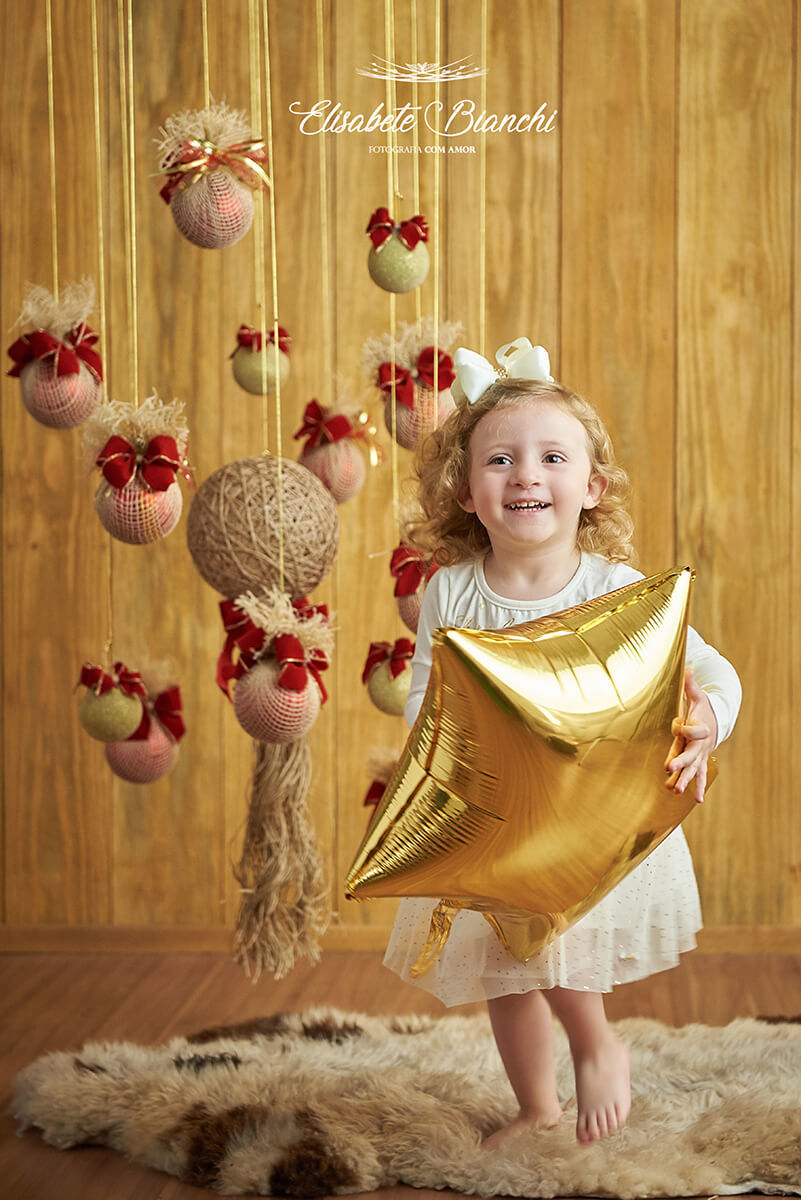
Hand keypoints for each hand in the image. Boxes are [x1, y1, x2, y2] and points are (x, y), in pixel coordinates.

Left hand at [664, 668, 717, 802]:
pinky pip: (699, 775)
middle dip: (681, 761)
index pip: (692, 730)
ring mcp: (700, 754)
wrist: (715, 720)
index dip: (684, 727)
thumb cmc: (702, 707)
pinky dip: (697, 787)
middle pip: (691, 754)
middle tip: (669, 767)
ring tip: (677, 791)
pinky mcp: (699, 761)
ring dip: (685, 779)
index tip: (677, 724)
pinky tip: (696, 800)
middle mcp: (701, 744)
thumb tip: (687, 667)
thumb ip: (690, 684)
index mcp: (700, 727)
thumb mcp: (697, 695)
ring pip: (694, 769)